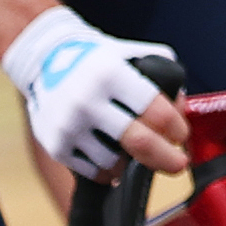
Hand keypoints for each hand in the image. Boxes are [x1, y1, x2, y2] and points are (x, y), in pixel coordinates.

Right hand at [8, 4, 182, 179]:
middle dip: (167, 159)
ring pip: (117, 163)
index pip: (158, 112)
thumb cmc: (98, 60)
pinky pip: (94, 172)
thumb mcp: (130, 53)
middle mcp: (87, 100)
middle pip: (140, 143)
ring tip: (137, 155)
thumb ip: (164, 73)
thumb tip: (181, 109)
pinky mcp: (56, 146)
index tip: (180, 134)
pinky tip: (114, 160)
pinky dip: (110, 171)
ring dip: (134, 165)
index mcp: (111, 74)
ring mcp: (69, 125)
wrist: (45, 60)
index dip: (177, 128)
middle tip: (178, 163)